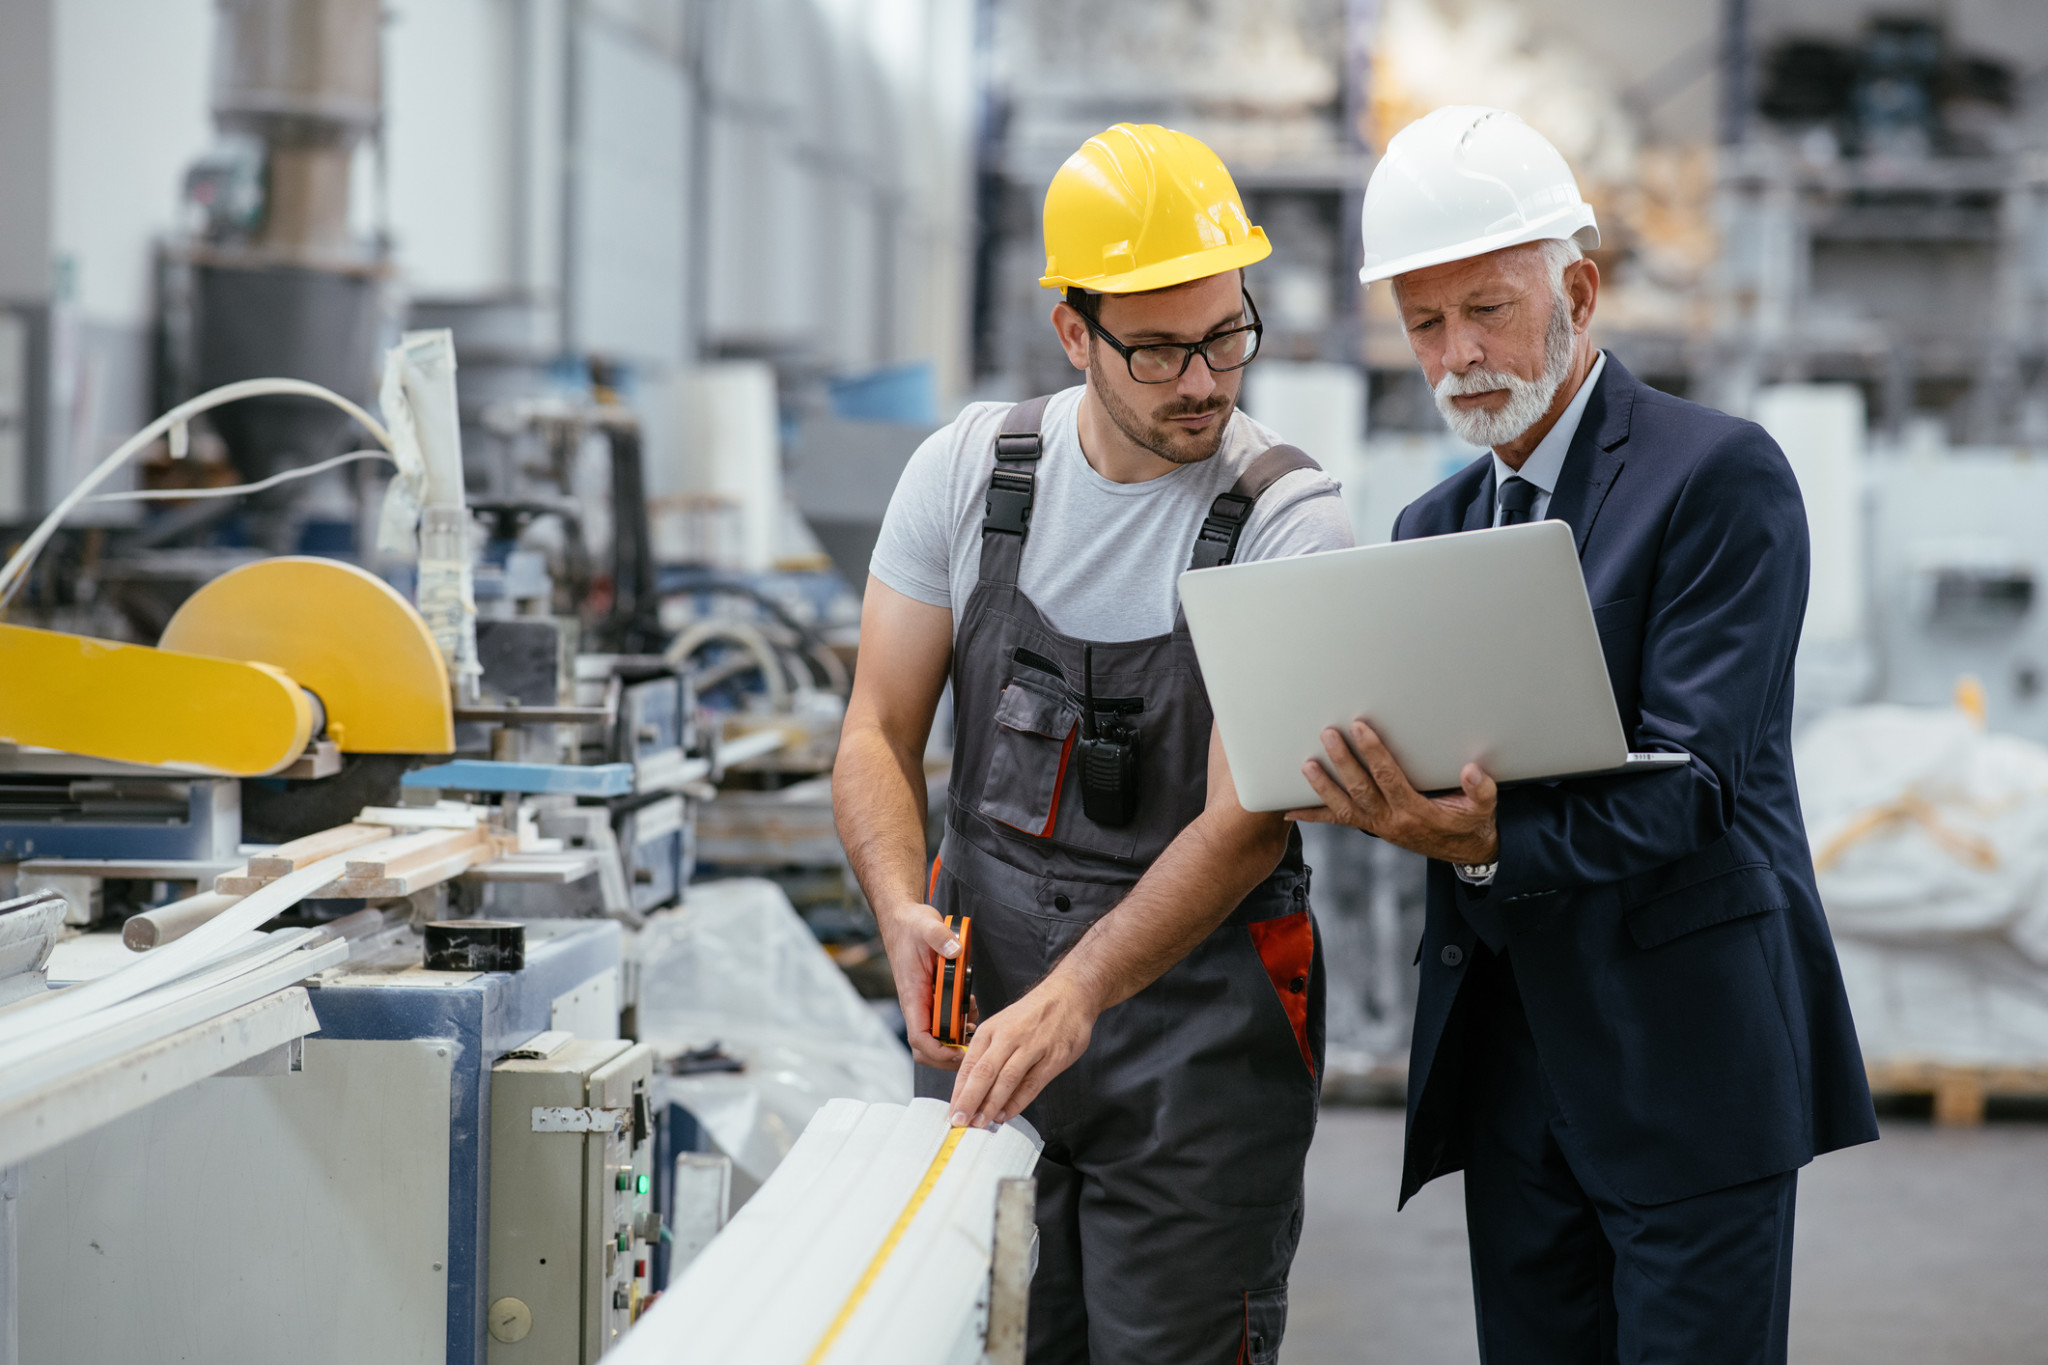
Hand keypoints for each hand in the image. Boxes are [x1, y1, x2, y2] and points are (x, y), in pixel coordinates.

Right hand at [875, 899, 967, 1068]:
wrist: (903, 920)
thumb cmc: (911, 926)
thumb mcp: (927, 926)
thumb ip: (940, 938)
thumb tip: (955, 952)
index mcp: (913, 996)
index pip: (919, 1038)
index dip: (938, 1052)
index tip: (960, 1050)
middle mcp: (917, 1005)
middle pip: (927, 1048)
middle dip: (950, 1054)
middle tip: (974, 1048)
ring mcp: (925, 1003)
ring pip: (937, 1037)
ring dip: (957, 1039)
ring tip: (975, 1025)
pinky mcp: (932, 997)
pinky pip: (944, 1021)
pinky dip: (959, 1023)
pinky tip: (971, 1009)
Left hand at [947, 973, 1096, 1128]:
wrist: (1070, 994)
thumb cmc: (1034, 1013)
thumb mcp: (1003, 1025)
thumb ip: (990, 1055)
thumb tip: (974, 1090)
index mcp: (991, 1030)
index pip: (969, 1065)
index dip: (959, 1092)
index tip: (953, 1112)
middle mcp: (1008, 1037)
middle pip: (983, 1073)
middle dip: (969, 1100)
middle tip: (960, 1121)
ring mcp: (1031, 1047)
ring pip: (1006, 1079)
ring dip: (991, 1105)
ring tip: (981, 1123)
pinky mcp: (1053, 1057)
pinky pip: (1032, 1084)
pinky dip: (1018, 1102)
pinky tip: (1007, 1114)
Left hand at [1286, 720, 1500, 864]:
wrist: (1464, 851)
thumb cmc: (1472, 822)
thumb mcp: (1484, 807)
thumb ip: (1481, 789)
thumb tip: (1472, 770)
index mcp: (1416, 810)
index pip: (1389, 777)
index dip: (1374, 752)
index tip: (1360, 728)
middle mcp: (1391, 820)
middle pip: (1361, 788)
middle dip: (1342, 761)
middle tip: (1327, 734)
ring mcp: (1378, 825)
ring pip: (1343, 806)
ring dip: (1323, 786)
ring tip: (1305, 765)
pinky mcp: (1371, 827)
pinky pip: (1338, 821)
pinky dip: (1313, 815)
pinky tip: (1289, 808)